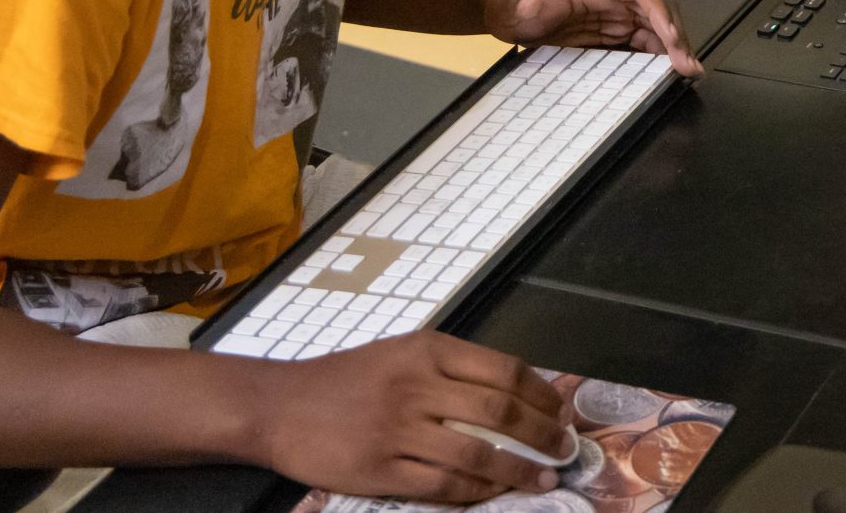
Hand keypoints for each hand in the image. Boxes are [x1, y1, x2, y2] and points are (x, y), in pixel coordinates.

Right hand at [260, 331, 570, 502]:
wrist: (280, 406)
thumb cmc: (347, 379)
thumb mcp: (402, 353)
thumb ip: (452, 368)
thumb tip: (516, 393)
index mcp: (428, 350)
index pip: (503, 370)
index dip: (542, 395)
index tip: (562, 412)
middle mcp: (417, 386)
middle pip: (499, 412)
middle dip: (542, 434)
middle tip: (565, 450)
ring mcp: (398, 430)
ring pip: (477, 454)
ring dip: (519, 471)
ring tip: (543, 479)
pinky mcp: (380, 471)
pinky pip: (442, 486)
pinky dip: (476, 493)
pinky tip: (494, 494)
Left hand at [488, 0, 701, 76]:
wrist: (506, 14)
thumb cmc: (510, 4)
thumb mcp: (511, 5)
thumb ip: (520, 4)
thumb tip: (531, 3)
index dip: (661, 12)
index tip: (673, 39)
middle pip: (656, 9)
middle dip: (676, 35)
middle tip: (688, 66)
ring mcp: (613, 15)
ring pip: (655, 27)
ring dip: (673, 48)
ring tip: (687, 74)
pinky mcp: (611, 34)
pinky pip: (642, 43)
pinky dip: (658, 58)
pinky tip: (667, 75)